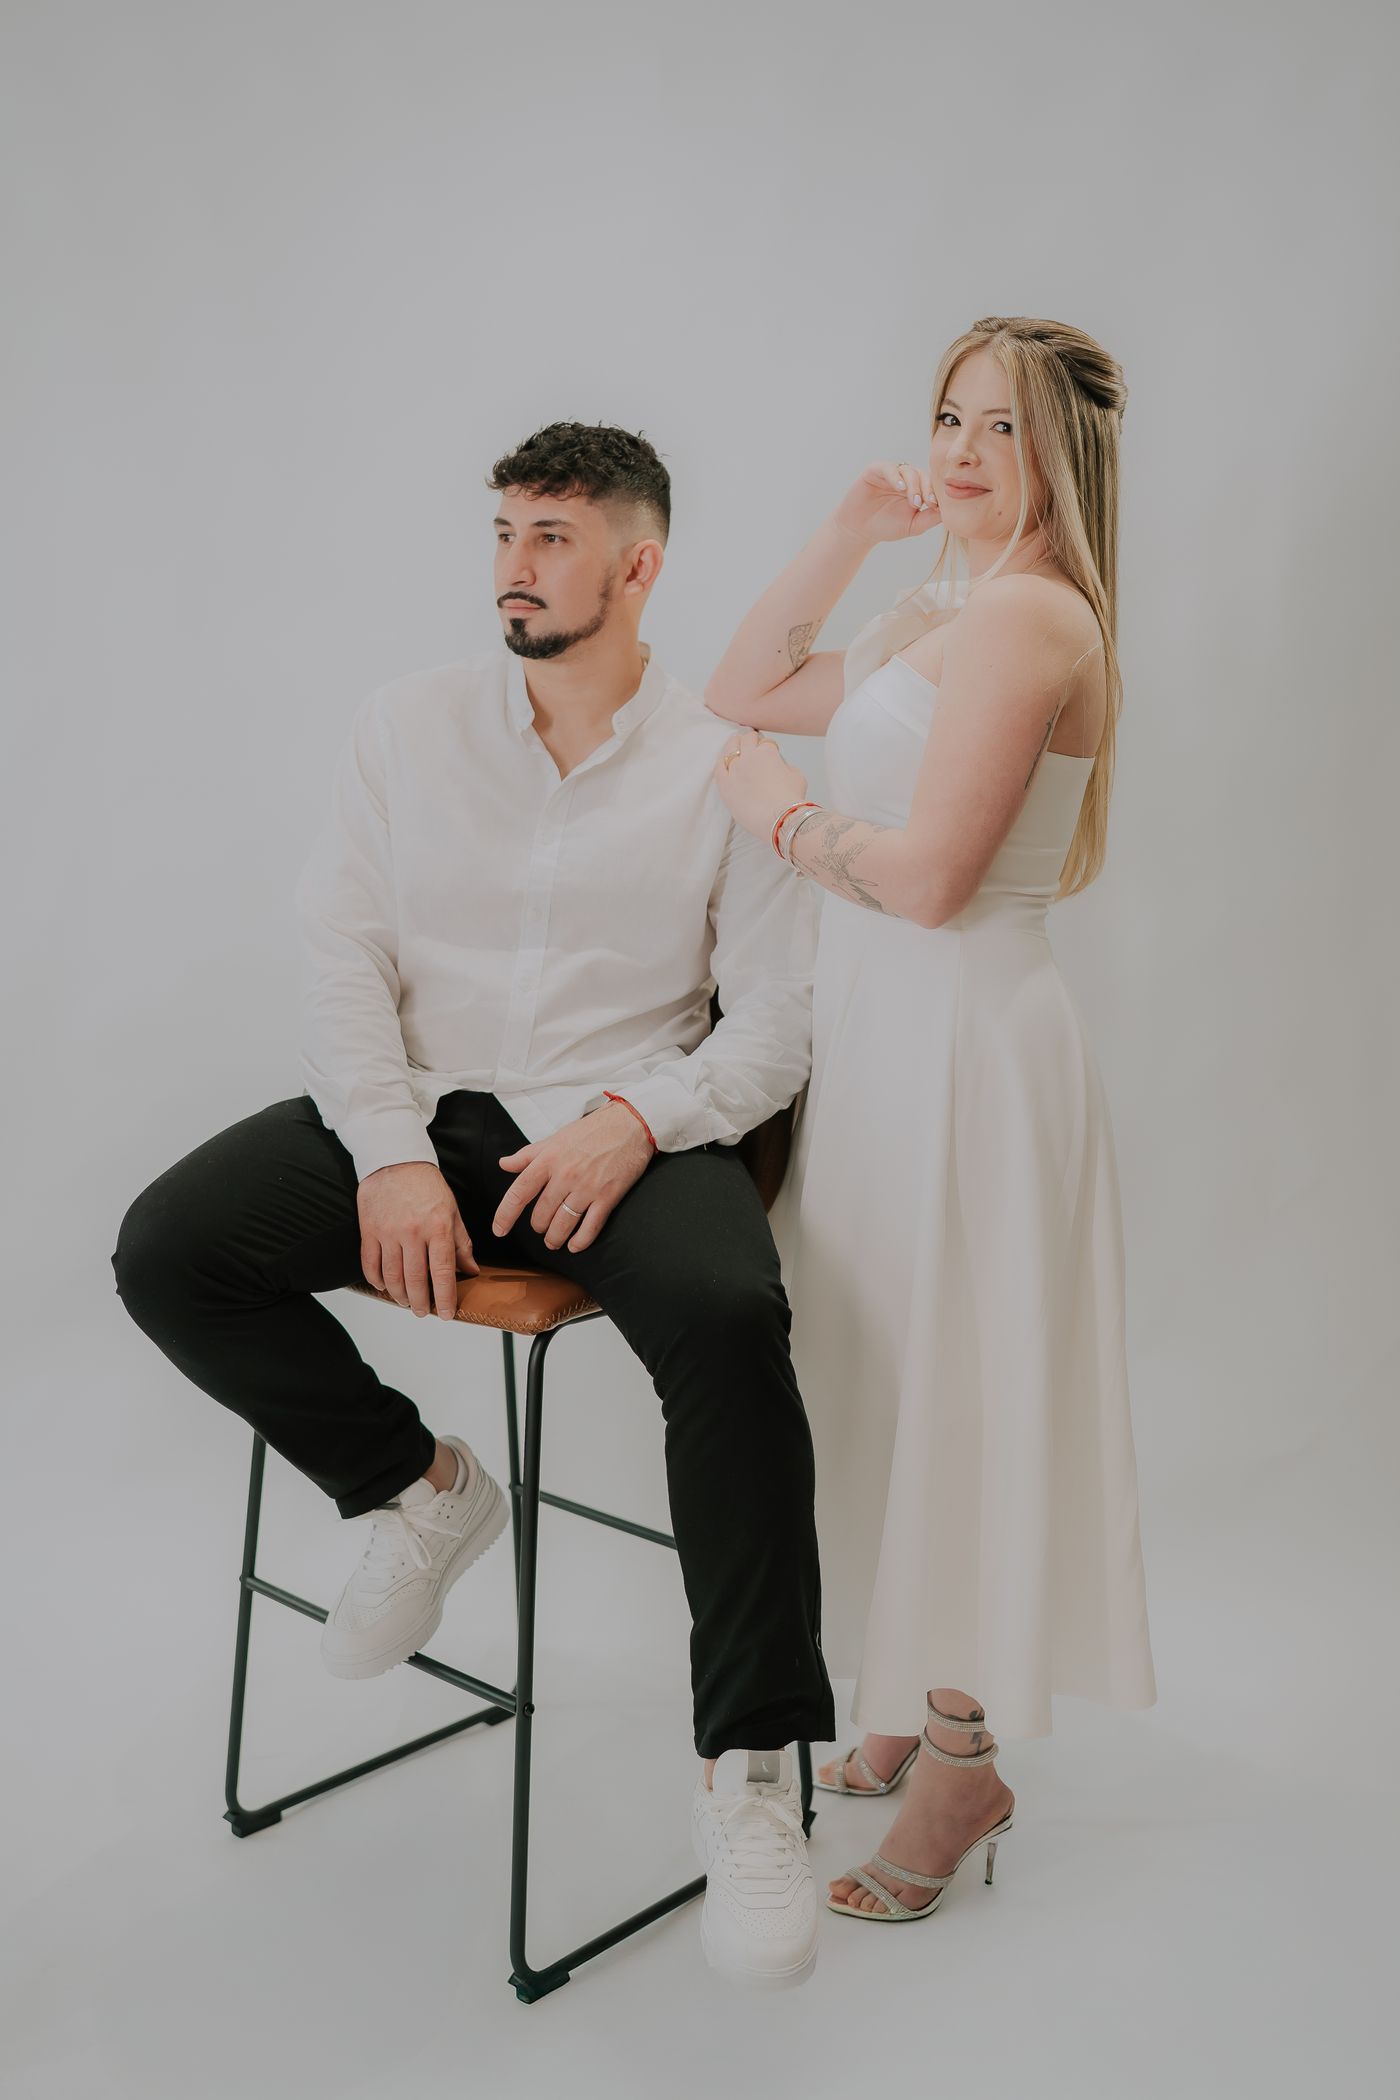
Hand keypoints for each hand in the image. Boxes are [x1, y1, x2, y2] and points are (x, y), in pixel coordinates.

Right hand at [357, 1161, 479, 1320]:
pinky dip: (377, 1281)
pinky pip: (370, 1265)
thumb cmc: (426, 1185)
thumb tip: (471, 1270)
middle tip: (423, 1312)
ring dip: (399, 1295)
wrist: (395, 1160)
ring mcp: (388, 1233)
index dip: (445, 1297)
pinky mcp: (368, 1231)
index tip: (446, 1314)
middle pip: (415, 1280)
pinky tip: (385, 1286)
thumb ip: (461, 1243)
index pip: (443, 1272)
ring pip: (392, 1276)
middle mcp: (412, 1233)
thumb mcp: (452, 1211)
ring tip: (406, 1302)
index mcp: (437, 1227)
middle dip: (420, 1303)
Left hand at [492, 1102, 654, 1253]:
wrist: (629, 1124)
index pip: (520, 1192)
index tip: (499, 1230)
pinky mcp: (608, 1196)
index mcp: (549, 1159)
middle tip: (540, 1229)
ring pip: (563, 1223)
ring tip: (553, 1242)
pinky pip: (590, 1226)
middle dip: (538, 1227)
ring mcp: (587, 1187)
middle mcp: (565, 1174)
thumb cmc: (592, 1131)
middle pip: (542, 1213)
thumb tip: (504, 1164)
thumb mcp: (555, 1139)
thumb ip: (528, 1155)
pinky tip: (575, 1246)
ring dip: (555, 1238)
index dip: (505, 1214)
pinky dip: (580, 1241)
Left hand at [713, 728, 808, 841]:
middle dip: (751, 739)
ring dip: (734, 745)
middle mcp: (749, 757)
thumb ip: (787, 766)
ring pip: (730, 748)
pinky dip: (721, 762)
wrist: (779, 819)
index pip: (767, 743)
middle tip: (752, 742)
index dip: (769, 746)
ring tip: (735, 745)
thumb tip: (781, 766)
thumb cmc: (790, 800)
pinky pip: (718, 767)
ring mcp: (735, 770)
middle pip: (747, 739)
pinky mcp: (725, 785)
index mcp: (767, 753)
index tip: (769, 750)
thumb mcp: (798, 776)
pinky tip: (723, 762)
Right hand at [830, 459, 941, 545]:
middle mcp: (904, 478)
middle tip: (925, 503)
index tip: (935, 505)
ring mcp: (890, 473)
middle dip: (925, 488)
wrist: (859, 530)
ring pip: (908, 470)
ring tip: (913, 501)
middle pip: (922, 474)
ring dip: (913, 485)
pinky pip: (888, 468)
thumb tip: (949, 510)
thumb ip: (930, 518)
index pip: (930, 483)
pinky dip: (895, 476)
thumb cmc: (885, 527)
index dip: (935, 492)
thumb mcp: (913, 525)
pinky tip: (899, 488)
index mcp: (915, 488)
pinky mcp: (875, 470)